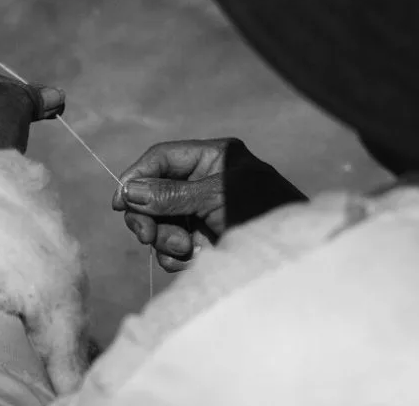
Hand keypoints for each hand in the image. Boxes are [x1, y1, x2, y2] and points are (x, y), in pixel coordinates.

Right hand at [112, 138, 306, 271]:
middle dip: (149, 215)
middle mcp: (206, 182)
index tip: (120, 203)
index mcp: (214, 158)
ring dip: (165, 239)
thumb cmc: (266, 213)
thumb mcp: (217, 198)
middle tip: (147, 236)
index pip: (162, 159)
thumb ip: (171, 195)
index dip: (137, 177)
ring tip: (186, 248)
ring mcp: (204, 214)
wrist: (298, 256)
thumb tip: (129, 190)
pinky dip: (176, 257)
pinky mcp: (206, 242)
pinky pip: (173, 248)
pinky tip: (193, 260)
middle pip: (154, 193)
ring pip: (161, 224)